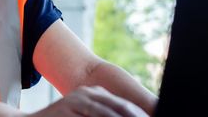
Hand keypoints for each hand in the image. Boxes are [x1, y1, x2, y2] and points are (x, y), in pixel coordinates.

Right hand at [27, 86, 148, 116]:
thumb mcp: (80, 115)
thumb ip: (97, 113)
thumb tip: (121, 114)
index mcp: (92, 94)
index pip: (121, 105)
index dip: (136, 113)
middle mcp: (87, 93)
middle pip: (119, 107)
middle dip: (134, 116)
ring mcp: (78, 100)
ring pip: (109, 112)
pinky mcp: (70, 107)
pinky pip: (94, 115)